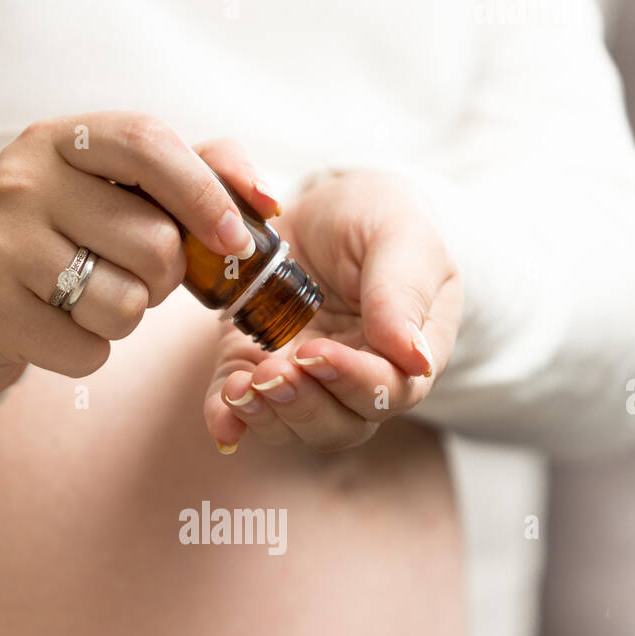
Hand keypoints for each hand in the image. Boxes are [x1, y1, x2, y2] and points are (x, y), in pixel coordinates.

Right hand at [0, 114, 274, 401]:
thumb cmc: (55, 240)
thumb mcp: (109, 191)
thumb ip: (192, 174)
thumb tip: (265, 200)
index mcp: (60, 141)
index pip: (148, 143)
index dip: (206, 193)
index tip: (237, 240)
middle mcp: (23, 182)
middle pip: (153, 243)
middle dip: (164, 278)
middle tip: (130, 274)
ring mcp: (0, 246)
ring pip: (125, 304)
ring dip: (126, 318)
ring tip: (89, 299)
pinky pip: (88, 352)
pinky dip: (87, 353)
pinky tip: (56, 328)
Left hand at [204, 170, 462, 452]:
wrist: (322, 210)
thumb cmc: (377, 219)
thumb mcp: (399, 235)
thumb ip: (403, 294)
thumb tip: (414, 359)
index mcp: (407, 353)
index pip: (389, 392)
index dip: (353, 381)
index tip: (317, 352)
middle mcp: (358, 379)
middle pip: (340, 423)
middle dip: (304, 405)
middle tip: (273, 373)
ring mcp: (305, 380)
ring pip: (293, 426)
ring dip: (267, 415)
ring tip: (241, 387)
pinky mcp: (256, 368)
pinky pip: (242, 410)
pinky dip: (227, 417)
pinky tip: (221, 411)